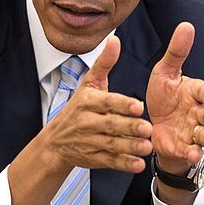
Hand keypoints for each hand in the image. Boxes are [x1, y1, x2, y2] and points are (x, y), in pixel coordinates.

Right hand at [41, 35, 153, 173]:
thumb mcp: (89, 84)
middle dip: (129, 127)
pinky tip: (138, 164)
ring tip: (147, 147)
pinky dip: (123, 164)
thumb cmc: (78, 107)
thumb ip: (105, 63)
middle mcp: (87, 122)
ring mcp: (89, 142)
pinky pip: (109, 162)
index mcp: (88, 102)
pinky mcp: (93, 159)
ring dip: (129, 147)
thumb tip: (115, 39)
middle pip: (110, 125)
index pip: (106, 102)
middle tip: (147, 128)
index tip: (138, 106)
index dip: (121, 105)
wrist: (56, 141)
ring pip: (111, 145)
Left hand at [147, 22, 203, 172]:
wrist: (153, 124)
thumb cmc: (163, 94)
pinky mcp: (184, 147)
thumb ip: (176, 53)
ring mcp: (193, 131)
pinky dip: (193, 153)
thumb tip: (187, 25)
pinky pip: (191, 151)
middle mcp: (198, 111)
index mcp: (194, 91)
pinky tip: (194, 155)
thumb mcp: (164, 73)